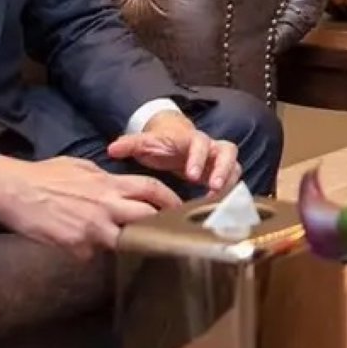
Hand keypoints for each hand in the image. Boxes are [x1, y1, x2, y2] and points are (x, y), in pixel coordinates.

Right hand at [0, 155, 180, 258]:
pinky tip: (74, 241)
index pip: (151, 189)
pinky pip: (90, 253)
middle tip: (167, 233)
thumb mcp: (83, 167)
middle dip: (158, 226)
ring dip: (121, 242)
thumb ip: (105, 179)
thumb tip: (116, 187)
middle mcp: (105, 206)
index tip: (182, 208)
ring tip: (115, 240)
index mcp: (109, 183)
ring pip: (122, 241)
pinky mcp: (74, 246)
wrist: (12, 188)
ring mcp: (91, 228)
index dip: (170, 199)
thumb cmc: (45, 174)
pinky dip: (87, 250)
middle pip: (146, 218)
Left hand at [106, 111, 239, 195]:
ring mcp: (219, 160)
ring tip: (218, 202)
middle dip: (222, 169)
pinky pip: (233, 181)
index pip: (200, 143)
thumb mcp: (147, 143)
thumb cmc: (162, 144)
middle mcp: (211, 147)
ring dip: (228, 183)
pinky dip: (229, 193)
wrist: (176, 139)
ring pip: (234, 167)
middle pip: (228, 151)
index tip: (191, 175)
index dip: (198, 158)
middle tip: (213, 187)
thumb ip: (130, 145)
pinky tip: (219, 208)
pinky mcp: (222, 174)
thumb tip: (112, 149)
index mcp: (192, 139)